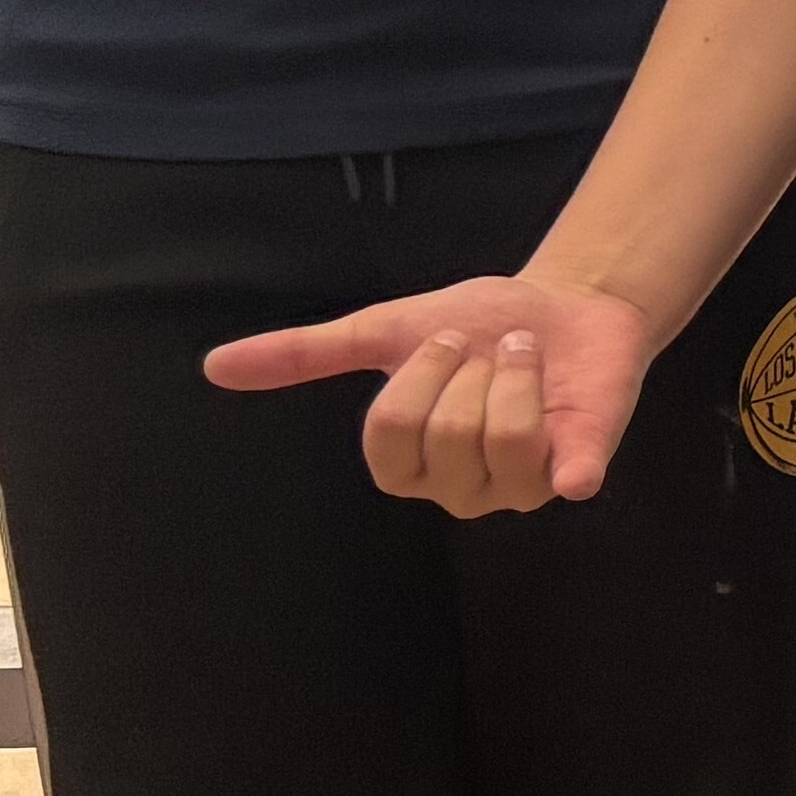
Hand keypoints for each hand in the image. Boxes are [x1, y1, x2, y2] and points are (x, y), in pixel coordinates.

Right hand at [203, 271, 655, 513]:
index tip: (447, 339)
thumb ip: (306, 355)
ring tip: (527, 355)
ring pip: (506, 438)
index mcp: (407, 465)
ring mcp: (521, 487)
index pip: (391, 432)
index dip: (420, 376)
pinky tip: (573, 476)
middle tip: (492, 348)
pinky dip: (572, 475)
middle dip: (474, 368)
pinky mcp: (580, 467)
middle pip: (449, 433)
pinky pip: (570, 478)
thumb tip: (215, 367)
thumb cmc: (472, 327)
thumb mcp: (384, 333)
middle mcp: (459, 490)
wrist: (565, 304)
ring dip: (519, 372)